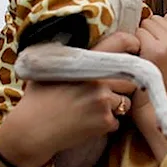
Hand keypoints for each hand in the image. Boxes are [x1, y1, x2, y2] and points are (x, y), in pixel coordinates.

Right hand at [0, 32, 140, 166]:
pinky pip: (118, 120)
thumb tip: (71, 36)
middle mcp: (98, 79)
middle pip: (129, 77)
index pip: (121, 43)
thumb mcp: (48, 67)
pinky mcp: (105, 122)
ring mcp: (103, 101)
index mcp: (85, 62)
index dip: (132, 44)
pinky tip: (88, 122)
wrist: (32, 130)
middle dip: (122, 84)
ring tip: (93, 108)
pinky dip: (107, 123)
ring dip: (115, 105)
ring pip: (126, 100)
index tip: (134, 49)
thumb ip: (66, 54)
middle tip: (105, 91)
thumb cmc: (37, 99)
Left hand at [133, 13, 166, 113]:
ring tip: (146, 54)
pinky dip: (135, 43)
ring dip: (142, 35)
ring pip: (147, 23)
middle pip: (158, 18)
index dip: (162, 29)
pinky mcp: (154, 49)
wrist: (160, 105)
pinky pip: (138, 33)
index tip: (160, 43)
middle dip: (151, 31)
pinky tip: (139, 57)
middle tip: (151, 50)